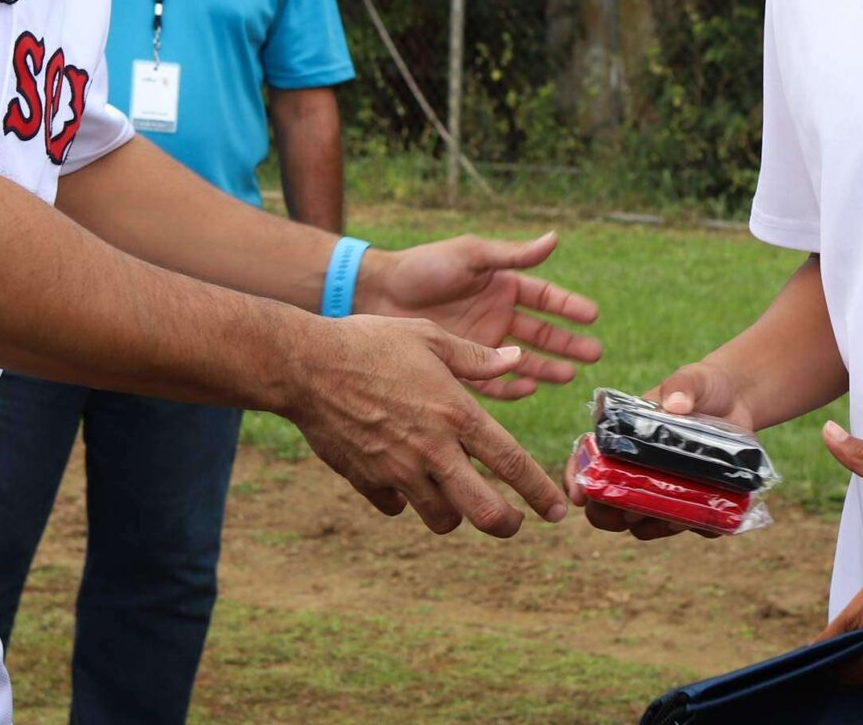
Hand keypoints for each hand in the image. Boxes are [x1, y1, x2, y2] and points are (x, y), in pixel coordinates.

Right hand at [283, 314, 568, 537]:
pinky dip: (403, 500)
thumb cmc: (370, 342)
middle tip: (511, 522)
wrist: (306, 365)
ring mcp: (398, 470)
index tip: (557, 511)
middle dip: (507, 525)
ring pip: (441, 519)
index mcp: (456, 414)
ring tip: (453, 498)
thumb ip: (475, 357)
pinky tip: (401, 480)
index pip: (511, 463)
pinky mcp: (366, 480)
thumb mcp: (429, 337)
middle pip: (485, 511)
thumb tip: (515, 357)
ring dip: (454, 514)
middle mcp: (433, 449)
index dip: (539, 493)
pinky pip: (395, 506)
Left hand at [359, 232, 600, 399]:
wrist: (378, 293)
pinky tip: (529, 386)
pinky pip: (492, 379)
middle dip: (568, 343)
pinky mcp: (462, 364)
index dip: (568, 306)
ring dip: (547, 367)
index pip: (544, 297)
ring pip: (523, 358)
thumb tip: (555, 238)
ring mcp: (481, 341)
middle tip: (594, 354)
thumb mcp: (471, 255)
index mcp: (501, 285)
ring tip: (570, 376)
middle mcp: (496, 315)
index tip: (593, 315)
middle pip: (541, 332)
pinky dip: (511, 384)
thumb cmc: (423, 266)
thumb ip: (512, 255)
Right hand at [571, 358, 753, 539]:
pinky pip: (690, 526)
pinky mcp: (693, 503)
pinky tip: (709, 517)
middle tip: (628, 511)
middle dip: (609, 515)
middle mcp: (635, 471)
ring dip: (652, 527)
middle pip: (605, 505)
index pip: (586, 461)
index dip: (576, 479)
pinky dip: (697, 527)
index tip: (579, 495)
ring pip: (643, 525)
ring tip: (672, 517)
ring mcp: (662, 491)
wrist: (739, 399)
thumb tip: (676, 405)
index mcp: (621, 441)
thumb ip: (680, 387)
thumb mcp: (690, 379)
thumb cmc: (702, 386)